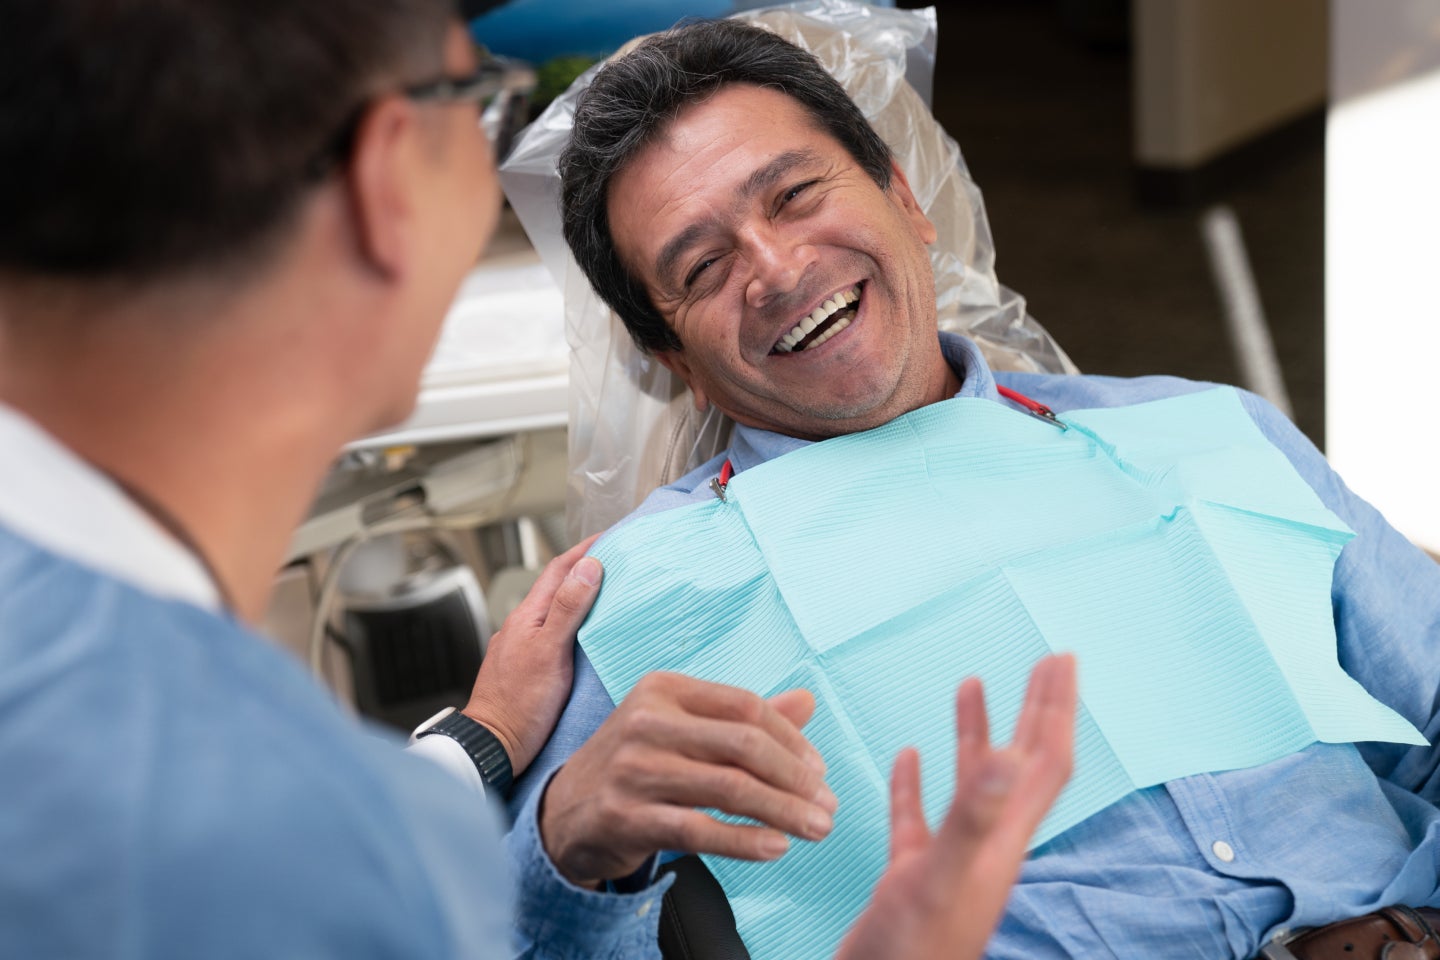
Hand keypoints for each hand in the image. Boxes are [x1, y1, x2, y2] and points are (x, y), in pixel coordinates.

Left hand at [461, 534, 601, 777]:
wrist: (494, 747)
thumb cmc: (518, 706)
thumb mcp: (549, 653)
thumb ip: (567, 609)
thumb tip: (588, 567)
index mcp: (527, 616)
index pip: (558, 570)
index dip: (584, 550)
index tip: (610, 536)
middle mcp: (524, 626)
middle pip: (558, 586)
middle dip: (586, 567)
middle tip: (618, 557)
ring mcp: (526, 646)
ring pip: (558, 609)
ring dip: (582, 594)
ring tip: (611, 589)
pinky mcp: (532, 666)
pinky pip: (557, 632)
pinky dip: (577, 622)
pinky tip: (590, 631)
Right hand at [539, 673, 837, 887]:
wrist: (566, 812)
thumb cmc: (638, 765)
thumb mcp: (682, 728)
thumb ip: (742, 718)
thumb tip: (808, 700)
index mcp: (664, 689)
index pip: (745, 707)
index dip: (792, 740)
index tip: (820, 771)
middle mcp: (646, 722)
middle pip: (742, 744)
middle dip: (795, 778)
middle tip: (827, 805)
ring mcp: (633, 769)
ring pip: (728, 788)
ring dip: (783, 812)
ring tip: (816, 829)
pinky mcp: (625, 816)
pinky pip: (699, 830)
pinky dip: (745, 840)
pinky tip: (775, 847)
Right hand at [836, 654, 1076, 959]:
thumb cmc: (914, 951)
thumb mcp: (943, 875)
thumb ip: (975, 817)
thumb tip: (1009, 754)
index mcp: (1002, 840)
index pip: (1043, 761)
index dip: (1056, 709)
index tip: (1061, 660)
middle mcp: (986, 845)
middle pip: (1021, 764)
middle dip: (1033, 710)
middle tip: (1042, 662)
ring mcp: (951, 860)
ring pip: (973, 785)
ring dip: (977, 735)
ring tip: (972, 687)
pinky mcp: (914, 874)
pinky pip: (920, 818)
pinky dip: (915, 783)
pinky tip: (906, 758)